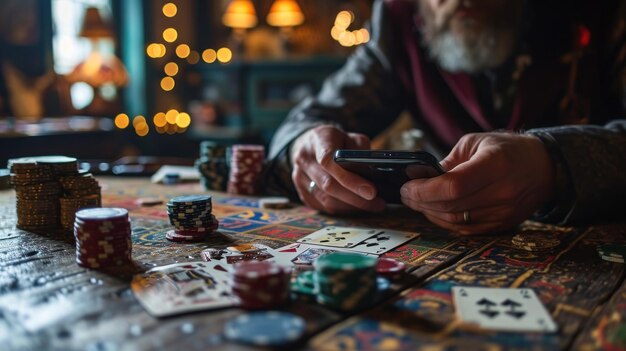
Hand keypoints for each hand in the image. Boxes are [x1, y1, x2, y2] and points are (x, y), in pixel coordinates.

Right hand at [290, 125, 385, 213]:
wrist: (310, 144)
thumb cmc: (336, 141)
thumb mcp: (351, 137)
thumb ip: (360, 152)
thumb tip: (371, 177)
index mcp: (318, 140)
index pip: (329, 161)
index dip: (350, 179)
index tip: (371, 191)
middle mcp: (304, 159)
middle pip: (329, 184)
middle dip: (356, 197)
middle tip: (378, 202)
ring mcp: (299, 177)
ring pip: (326, 199)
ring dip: (351, 206)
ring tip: (372, 206)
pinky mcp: (302, 192)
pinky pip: (323, 206)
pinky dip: (342, 209)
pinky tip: (357, 207)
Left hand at [400, 132, 554, 234]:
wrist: (544, 168)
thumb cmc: (507, 150)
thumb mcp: (476, 143)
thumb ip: (447, 161)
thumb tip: (418, 175)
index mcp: (496, 164)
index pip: (453, 186)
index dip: (425, 189)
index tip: (408, 186)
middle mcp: (502, 192)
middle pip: (451, 206)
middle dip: (421, 201)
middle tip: (406, 193)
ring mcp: (503, 213)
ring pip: (455, 221)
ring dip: (430, 213)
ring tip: (417, 201)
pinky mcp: (502, 225)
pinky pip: (465, 230)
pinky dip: (445, 222)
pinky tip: (434, 211)